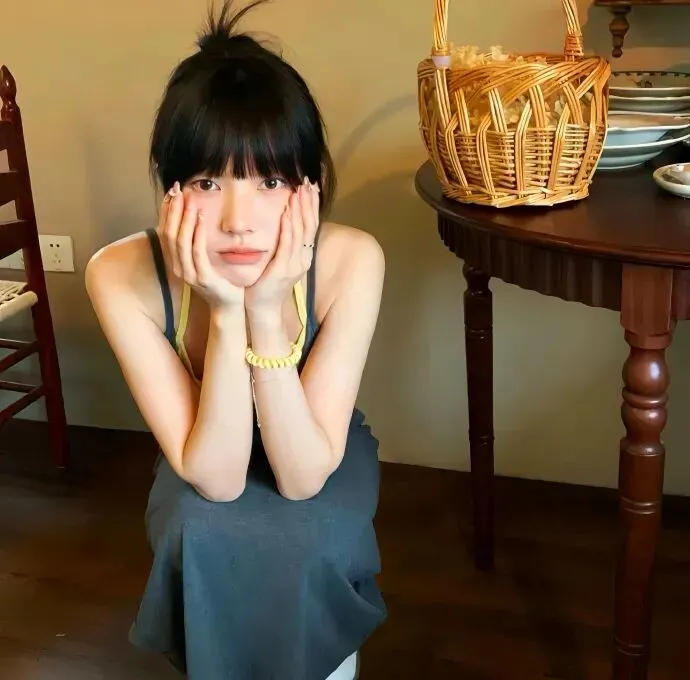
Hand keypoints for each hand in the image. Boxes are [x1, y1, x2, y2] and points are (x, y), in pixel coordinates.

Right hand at [158, 182, 243, 308]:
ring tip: (190, 201)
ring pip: (181, 241)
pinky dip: (198, 233)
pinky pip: (197, 251)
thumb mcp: (202, 259)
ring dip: (185, 218)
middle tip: (179, 190)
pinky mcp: (202, 277)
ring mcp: (189, 273)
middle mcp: (178, 267)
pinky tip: (202, 218)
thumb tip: (193, 216)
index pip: (165, 231)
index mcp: (176, 261)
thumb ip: (195, 242)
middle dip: (174, 210)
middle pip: (170, 234)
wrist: (227, 304)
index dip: (167, 211)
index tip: (171, 192)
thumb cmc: (218, 280)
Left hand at [245, 178, 319, 313]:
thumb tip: (285, 224)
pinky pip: (287, 244)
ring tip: (298, 192)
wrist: (263, 308)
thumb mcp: (280, 261)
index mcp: (304, 256)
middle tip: (307, 182)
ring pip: (300, 232)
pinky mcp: (282, 269)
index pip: (311, 225)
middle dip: (309, 202)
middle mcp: (303, 259)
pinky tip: (286, 213)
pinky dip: (288, 227)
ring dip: (299, 210)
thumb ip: (285, 244)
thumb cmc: (267, 284)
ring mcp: (294, 264)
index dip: (312, 205)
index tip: (311, 187)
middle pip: (310, 225)